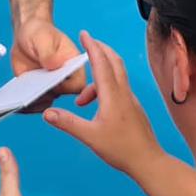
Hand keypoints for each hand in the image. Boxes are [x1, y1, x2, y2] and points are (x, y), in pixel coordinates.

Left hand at [11, 20, 86, 109]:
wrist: (26, 35)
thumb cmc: (40, 32)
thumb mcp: (43, 37)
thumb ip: (48, 52)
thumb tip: (54, 65)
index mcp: (73, 65)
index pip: (78, 84)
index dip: (68, 87)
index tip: (52, 83)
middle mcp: (64, 79)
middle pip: (60, 96)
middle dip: (46, 96)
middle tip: (31, 94)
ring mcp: (50, 87)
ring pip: (46, 103)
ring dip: (33, 104)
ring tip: (19, 102)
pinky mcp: (37, 91)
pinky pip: (33, 104)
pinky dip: (24, 106)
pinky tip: (12, 104)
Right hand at [44, 32, 162, 175]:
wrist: (148, 161)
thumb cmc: (121, 149)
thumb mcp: (89, 136)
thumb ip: (68, 123)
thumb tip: (47, 113)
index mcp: (113, 96)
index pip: (101, 64)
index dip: (92, 47)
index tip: (84, 33)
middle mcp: (123, 93)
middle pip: (114, 62)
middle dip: (100, 50)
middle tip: (87, 44)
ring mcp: (130, 100)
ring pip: (116, 77)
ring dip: (98, 77)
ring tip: (80, 100)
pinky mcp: (133, 108)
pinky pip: (118, 89)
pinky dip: (104, 89)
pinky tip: (95, 109)